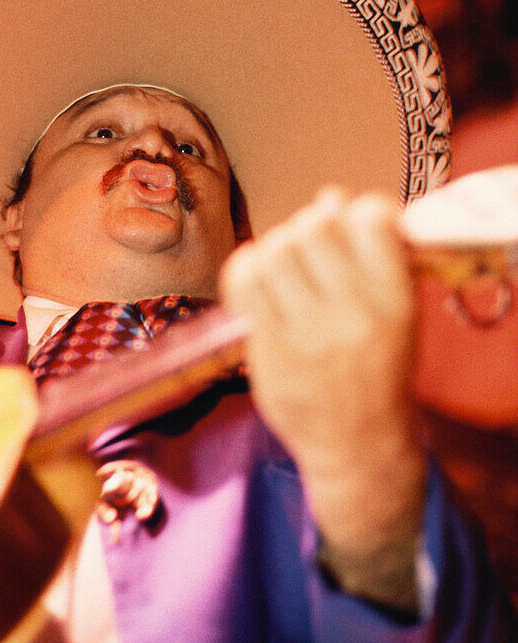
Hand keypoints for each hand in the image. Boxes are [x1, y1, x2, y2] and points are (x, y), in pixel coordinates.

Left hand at [220, 188, 425, 561]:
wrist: (358, 444)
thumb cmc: (376, 367)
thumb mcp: (399, 314)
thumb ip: (374, 258)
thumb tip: (332, 198)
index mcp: (396, 301)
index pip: (371, 219)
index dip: (353, 210)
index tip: (348, 224)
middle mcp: (354, 315)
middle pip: (314, 229)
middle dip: (308, 228)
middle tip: (309, 249)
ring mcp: (308, 334)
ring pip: (276, 249)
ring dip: (276, 248)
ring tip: (285, 268)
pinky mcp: (269, 349)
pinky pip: (244, 281)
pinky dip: (246, 268)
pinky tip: (258, 280)